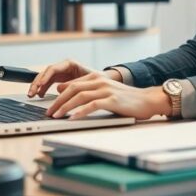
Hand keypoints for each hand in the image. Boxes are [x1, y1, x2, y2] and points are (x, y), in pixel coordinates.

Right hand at [28, 59, 114, 97]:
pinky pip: (48, 83)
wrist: (103, 81)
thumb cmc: (97, 79)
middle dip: (37, 82)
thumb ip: (73, 84)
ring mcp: (61, 73)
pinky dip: (43, 89)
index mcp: (70, 63)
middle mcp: (63, 66)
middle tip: (32, 92)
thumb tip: (59, 90)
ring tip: (32, 95)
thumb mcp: (86, 81)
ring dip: (37, 86)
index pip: (53, 68)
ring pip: (45, 78)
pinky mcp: (60, 79)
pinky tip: (40, 95)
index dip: (45, 77)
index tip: (40, 85)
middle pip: (46, 73)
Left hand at [46, 72, 170, 120]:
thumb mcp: (105, 91)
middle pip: (72, 89)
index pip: (72, 84)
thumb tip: (65, 92)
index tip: (50, 105)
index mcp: (96, 77)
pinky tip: (72, 118)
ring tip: (56, 116)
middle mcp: (100, 81)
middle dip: (57, 101)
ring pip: (79, 96)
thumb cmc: (125, 99)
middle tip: (49, 112)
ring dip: (65, 107)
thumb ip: (87, 90)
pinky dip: (79, 112)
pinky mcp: (111, 100)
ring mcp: (106, 90)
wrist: (147, 100)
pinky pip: (91, 105)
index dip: (58, 95)